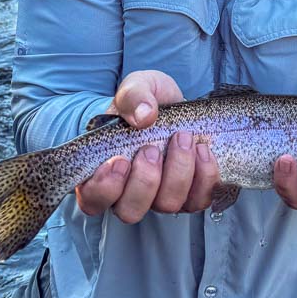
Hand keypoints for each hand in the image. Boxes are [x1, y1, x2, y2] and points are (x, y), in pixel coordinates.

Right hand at [76, 70, 219, 221]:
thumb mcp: (136, 87)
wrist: (175, 105)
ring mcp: (161, 197)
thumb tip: (144, 116)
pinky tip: (202, 149)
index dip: (104, 189)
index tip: (119, 160)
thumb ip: (133, 96)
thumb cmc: (145, 102)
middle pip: (130, 210)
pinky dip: (204, 176)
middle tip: (151, 149)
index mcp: (104, 172)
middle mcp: (129, 193)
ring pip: (167, 205)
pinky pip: (199, 199)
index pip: (92, 200)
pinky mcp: (191, 195)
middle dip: (145, 180)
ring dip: (178, 172)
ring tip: (183, 139)